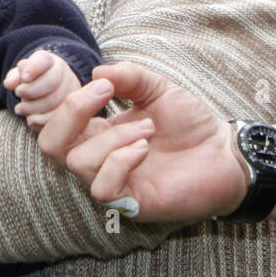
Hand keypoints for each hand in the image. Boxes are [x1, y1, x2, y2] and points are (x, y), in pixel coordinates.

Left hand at [4, 50, 81, 130]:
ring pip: (56, 101)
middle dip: (31, 90)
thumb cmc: (31, 82)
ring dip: (34, 107)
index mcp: (50, 62)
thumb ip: (15, 77)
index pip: (43, 61)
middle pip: (51, 82)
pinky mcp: (74, 110)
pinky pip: (58, 117)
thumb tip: (10, 83)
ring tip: (20, 108)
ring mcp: (72, 92)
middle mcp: (66, 75)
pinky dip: (42, 120)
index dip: (33, 68)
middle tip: (18, 93)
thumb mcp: (20, 76)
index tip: (24, 77)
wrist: (48, 93)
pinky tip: (31, 119)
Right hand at [36, 62, 247, 222]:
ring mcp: (110, 182)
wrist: (226, 154)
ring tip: (147, 129)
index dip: (63, 101)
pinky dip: (120, 162)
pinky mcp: (129, 203)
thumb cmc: (189, 125)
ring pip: (79, 162)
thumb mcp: (158, 90)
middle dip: (70, 114)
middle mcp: (95, 159)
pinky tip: (143, 149)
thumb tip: (97, 73)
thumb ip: (129, 77)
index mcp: (95, 133)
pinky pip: (103, 187)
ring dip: (113, 137)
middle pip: (50, 144)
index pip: (54, 122)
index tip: (102, 84)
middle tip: (104, 94)